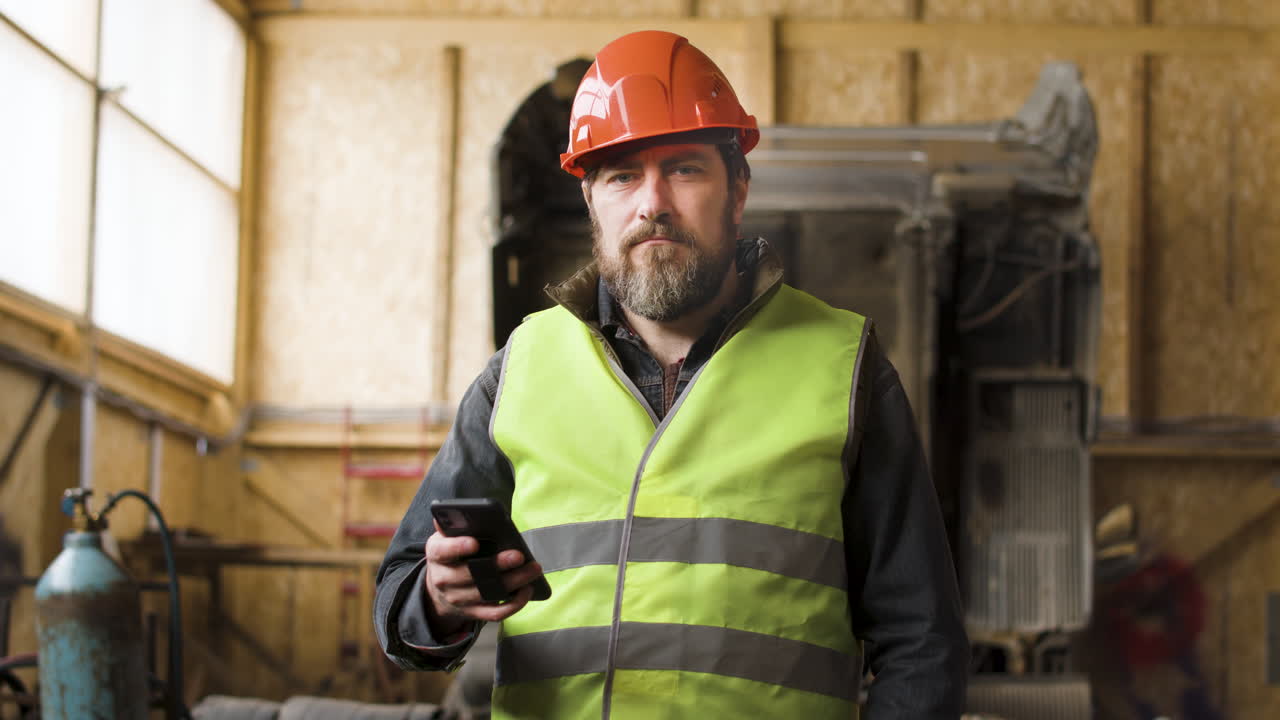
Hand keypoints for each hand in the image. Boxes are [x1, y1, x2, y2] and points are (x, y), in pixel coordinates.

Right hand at [423, 519, 543, 635]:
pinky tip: (527, 589)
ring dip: (514, 582)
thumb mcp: (446, 537)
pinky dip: (514, 604)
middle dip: (497, 565)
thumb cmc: (450, 554)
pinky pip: (495, 613)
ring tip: (533, 569)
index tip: (475, 542)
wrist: (439, 588)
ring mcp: (458, 599)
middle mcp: (443, 579)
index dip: (457, 547)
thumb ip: (453, 525)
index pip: (443, 551)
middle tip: (519, 555)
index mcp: (436, 555)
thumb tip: (459, 511)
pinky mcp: (472, 613)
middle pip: (471, 574)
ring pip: (487, 593)